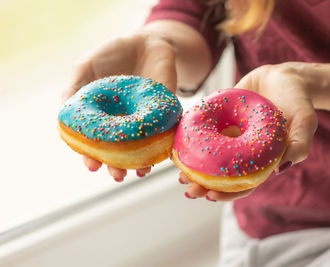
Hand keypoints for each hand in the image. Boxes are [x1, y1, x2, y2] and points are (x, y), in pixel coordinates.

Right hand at [62, 32, 176, 180]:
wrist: (148, 41)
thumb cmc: (113, 53)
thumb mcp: (86, 67)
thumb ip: (74, 88)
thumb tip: (64, 113)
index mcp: (102, 116)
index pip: (95, 142)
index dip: (92, 156)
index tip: (92, 165)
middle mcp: (122, 123)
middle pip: (119, 151)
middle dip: (116, 166)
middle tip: (117, 175)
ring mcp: (143, 120)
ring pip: (141, 148)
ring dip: (139, 163)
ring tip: (138, 172)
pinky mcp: (164, 114)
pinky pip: (164, 135)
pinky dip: (162, 147)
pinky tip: (159, 157)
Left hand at [181, 62, 317, 200]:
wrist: (284, 75)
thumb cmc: (298, 99)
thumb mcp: (305, 120)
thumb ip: (299, 143)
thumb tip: (281, 169)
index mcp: (263, 160)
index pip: (244, 184)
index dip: (228, 193)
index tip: (210, 196)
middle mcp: (244, 152)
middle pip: (222, 175)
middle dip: (204, 185)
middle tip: (188, 188)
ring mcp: (231, 136)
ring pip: (209, 157)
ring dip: (193, 166)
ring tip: (178, 172)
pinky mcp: (222, 119)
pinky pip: (205, 132)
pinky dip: (192, 140)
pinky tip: (179, 143)